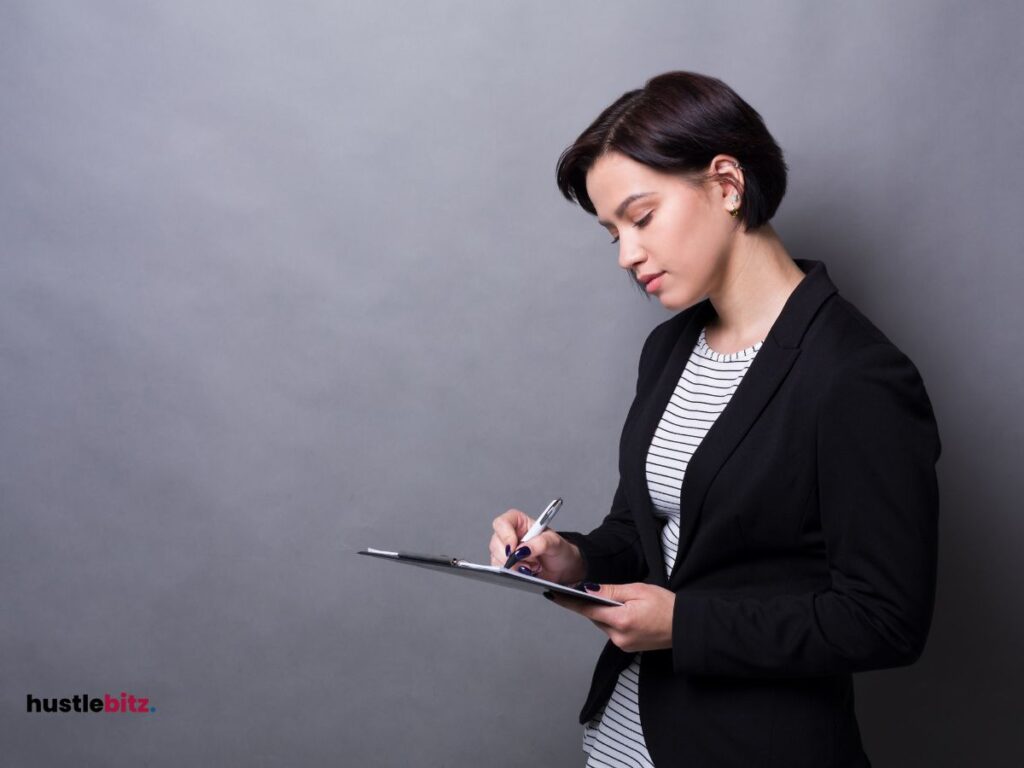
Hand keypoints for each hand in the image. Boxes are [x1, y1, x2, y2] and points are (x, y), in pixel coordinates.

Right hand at [489, 508, 584, 585]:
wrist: (563, 568)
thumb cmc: (559, 550)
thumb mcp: (554, 543)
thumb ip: (539, 543)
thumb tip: (522, 550)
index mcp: (519, 522)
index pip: (502, 523)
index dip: (505, 534)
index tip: (514, 547)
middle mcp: (510, 535)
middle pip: (496, 543)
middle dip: (510, 556)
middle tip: (527, 563)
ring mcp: (507, 551)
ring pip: (496, 558)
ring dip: (513, 566)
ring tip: (532, 567)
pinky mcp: (506, 565)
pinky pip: (500, 570)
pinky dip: (512, 574)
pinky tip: (527, 573)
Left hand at [549, 582, 674, 652]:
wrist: (685, 627)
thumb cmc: (666, 606)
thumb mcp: (638, 590)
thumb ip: (611, 591)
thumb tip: (588, 589)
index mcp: (621, 620)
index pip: (587, 609)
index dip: (569, 601)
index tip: (553, 595)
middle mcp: (618, 636)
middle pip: (594, 616)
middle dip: (592, 603)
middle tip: (593, 590)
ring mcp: (622, 644)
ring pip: (602, 623)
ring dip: (603, 612)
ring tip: (618, 600)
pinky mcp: (627, 647)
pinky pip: (611, 630)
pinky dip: (612, 619)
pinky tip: (623, 612)